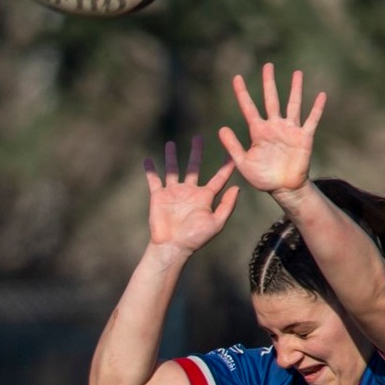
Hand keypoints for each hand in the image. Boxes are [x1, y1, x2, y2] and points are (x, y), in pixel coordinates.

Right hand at [143, 138, 238, 255]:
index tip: (232, 153)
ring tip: (170, 144)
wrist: (172, 246)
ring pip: (173, 170)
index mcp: (205, 197)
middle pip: (194, 167)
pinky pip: (153, 180)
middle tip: (198, 138)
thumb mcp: (216, 222)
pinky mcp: (159, 196)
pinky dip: (150, 170)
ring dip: (171, 157)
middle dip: (196, 153)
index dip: (226, 166)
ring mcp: (173, 193)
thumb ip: (227, 205)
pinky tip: (147, 160)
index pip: (218, 178)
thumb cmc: (195, 237)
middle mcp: (189, 192)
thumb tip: (237, 187)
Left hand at [217, 65, 325, 196]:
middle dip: (269, 83)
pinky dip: (316, 108)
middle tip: (267, 66)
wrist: (284, 189)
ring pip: (293, 104)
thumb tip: (221, 128)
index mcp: (258, 131)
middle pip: (271, 99)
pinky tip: (321, 95)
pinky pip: (312, 120)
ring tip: (297, 73)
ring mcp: (290, 130)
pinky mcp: (304, 137)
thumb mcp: (244, 163)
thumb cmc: (263, 178)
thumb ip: (233, 146)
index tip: (236, 78)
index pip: (248, 108)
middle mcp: (274, 126)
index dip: (242, 93)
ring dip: (295, 89)